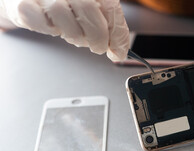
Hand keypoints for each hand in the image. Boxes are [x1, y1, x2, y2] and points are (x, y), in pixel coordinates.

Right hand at [0, 0, 129, 60]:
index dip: (117, 34)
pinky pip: (39, 21)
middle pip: (88, 9)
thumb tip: (119, 51)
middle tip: (98, 47)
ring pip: (63, 14)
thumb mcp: (90, 10)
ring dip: (75, 35)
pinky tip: (54, 28)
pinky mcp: (23, 3)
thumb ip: (107, 26)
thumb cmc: (65, 5)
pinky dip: (50, 30)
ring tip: (75, 35)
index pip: (110, 7)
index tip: (119, 52)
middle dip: (98, 37)